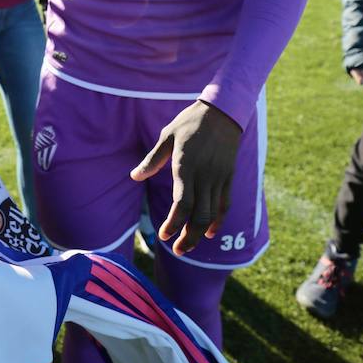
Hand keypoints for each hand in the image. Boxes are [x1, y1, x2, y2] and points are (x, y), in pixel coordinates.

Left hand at [130, 100, 241, 255]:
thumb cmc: (190, 122)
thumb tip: (134, 176)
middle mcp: (204, 175)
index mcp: (186, 166)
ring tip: (189, 246)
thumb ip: (152, 160)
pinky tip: (210, 232)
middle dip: (189, 237)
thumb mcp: (167, 136)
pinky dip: (219, 221)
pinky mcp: (229, 177)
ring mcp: (219, 178)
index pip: (182, 204)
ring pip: (213, 214)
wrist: (223, 112)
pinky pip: (225, 204)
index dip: (174, 223)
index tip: (164, 236)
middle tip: (177, 251)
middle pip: (200, 215)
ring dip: (201, 233)